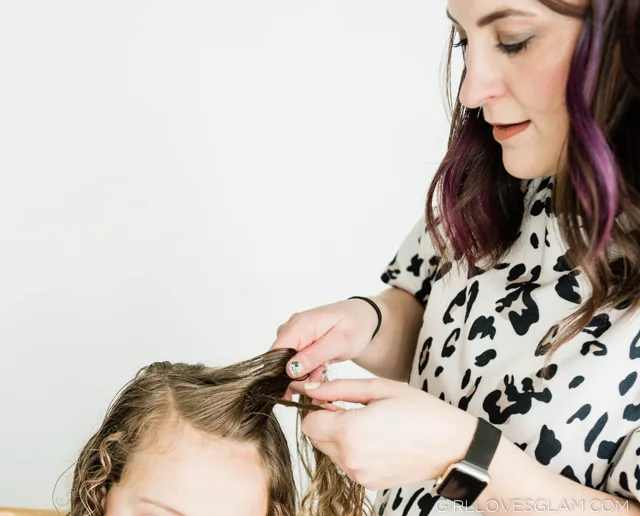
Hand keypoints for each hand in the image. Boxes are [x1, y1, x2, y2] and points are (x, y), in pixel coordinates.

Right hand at [269, 299, 379, 398]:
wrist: (364, 318)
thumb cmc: (356, 326)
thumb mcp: (339, 343)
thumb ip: (314, 356)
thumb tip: (290, 370)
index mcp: (300, 324)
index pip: (276, 351)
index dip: (278, 373)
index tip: (290, 391)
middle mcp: (292, 327)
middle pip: (279, 359)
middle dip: (295, 377)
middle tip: (316, 381)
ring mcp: (295, 334)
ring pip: (287, 363)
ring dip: (303, 375)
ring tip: (322, 374)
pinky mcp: (299, 342)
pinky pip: (295, 361)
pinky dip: (307, 370)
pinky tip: (320, 371)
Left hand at [299, 378, 476, 490]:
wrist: (452, 446)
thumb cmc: (421, 412)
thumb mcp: (379, 389)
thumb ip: (339, 388)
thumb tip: (311, 389)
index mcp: (350, 431)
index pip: (308, 422)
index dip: (317, 408)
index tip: (334, 401)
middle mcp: (350, 458)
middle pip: (316, 438)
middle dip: (327, 422)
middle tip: (354, 410)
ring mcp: (359, 474)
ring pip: (330, 451)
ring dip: (340, 437)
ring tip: (371, 425)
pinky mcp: (369, 482)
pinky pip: (347, 463)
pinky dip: (354, 451)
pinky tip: (378, 440)